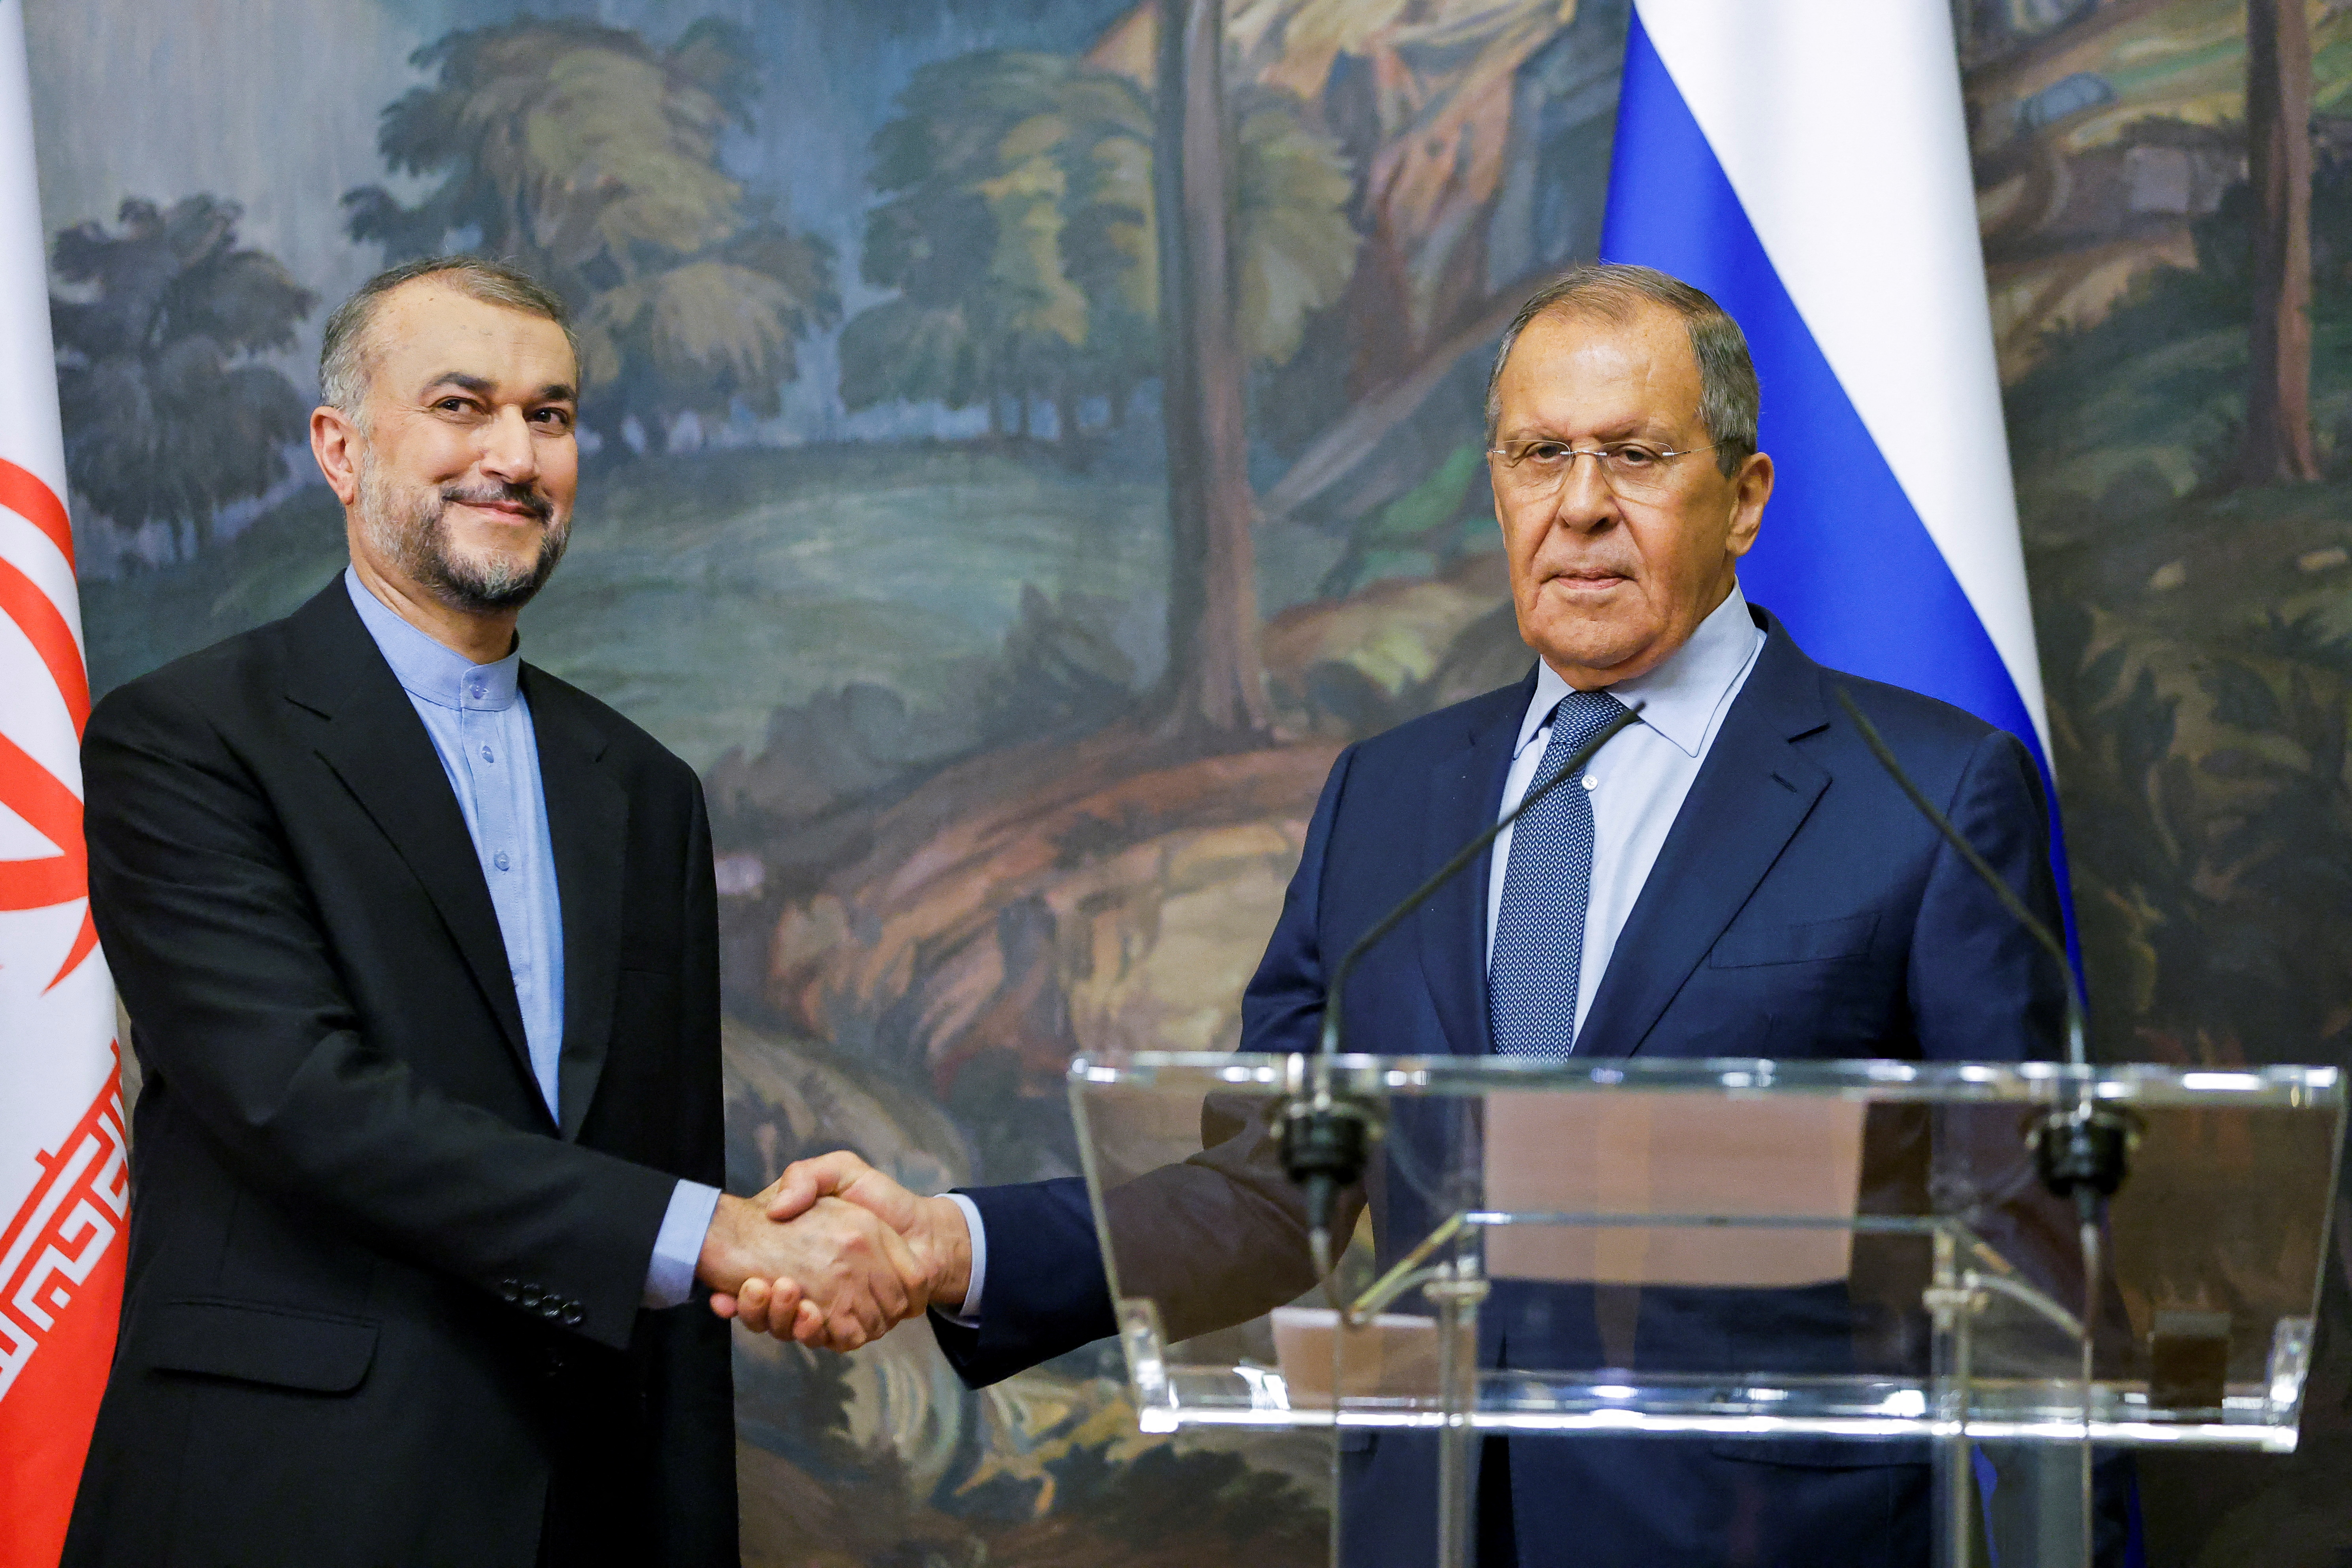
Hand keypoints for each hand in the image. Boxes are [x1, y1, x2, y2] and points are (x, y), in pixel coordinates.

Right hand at [722, 1152, 973, 1347]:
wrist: (927, 1230)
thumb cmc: (882, 1199)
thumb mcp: (839, 1172)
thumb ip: (805, 1178)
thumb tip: (774, 1210)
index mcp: (797, 1256)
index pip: (752, 1284)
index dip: (738, 1289)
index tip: (726, 1284)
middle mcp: (808, 1287)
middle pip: (766, 1312)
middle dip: (754, 1306)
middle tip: (754, 1285)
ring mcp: (829, 1310)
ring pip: (788, 1329)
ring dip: (777, 1318)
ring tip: (782, 1291)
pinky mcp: (853, 1327)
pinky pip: (826, 1340)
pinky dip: (812, 1332)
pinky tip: (808, 1313)